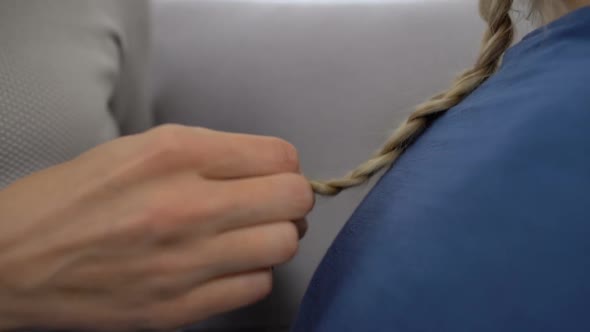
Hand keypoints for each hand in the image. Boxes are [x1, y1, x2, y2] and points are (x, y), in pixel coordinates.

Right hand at [0, 125, 312, 330]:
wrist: (13, 261)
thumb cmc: (74, 198)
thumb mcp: (139, 149)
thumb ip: (210, 154)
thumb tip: (267, 168)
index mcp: (175, 154)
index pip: (279, 156)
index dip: (284, 164)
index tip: (273, 173)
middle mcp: (186, 206)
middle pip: (293, 200)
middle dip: (291, 199)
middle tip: (271, 203)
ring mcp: (185, 262)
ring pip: (283, 246)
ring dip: (276, 237)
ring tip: (250, 233)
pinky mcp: (179, 307)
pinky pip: (256, 286)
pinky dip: (251, 272)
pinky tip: (225, 264)